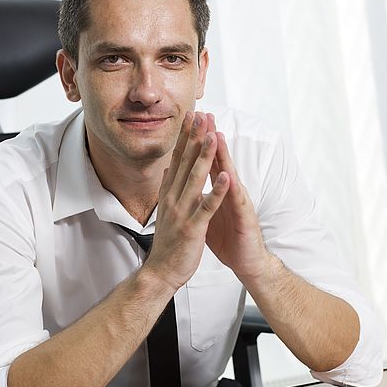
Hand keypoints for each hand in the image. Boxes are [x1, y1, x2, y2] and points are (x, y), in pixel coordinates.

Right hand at [145, 112, 229, 290]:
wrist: (161, 271)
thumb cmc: (168, 242)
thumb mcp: (166, 210)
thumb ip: (169, 188)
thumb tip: (169, 169)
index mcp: (170, 193)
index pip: (177, 159)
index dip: (185, 137)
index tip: (191, 116)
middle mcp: (173, 198)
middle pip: (185, 163)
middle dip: (194, 138)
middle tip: (201, 114)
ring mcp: (182, 212)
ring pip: (195, 180)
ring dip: (204, 157)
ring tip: (213, 136)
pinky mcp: (193, 228)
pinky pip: (207, 207)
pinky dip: (216, 192)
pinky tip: (225, 178)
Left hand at [205, 114, 268, 279]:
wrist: (247, 262)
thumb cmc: (229, 238)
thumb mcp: (209, 214)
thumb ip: (200, 196)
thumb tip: (185, 184)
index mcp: (219, 191)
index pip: (207, 162)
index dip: (198, 143)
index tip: (189, 123)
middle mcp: (231, 192)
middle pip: (219, 161)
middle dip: (211, 138)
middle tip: (203, 115)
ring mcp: (239, 203)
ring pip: (230, 175)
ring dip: (224, 156)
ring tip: (217, 135)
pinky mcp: (245, 218)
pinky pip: (237, 202)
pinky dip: (232, 189)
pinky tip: (229, 176)